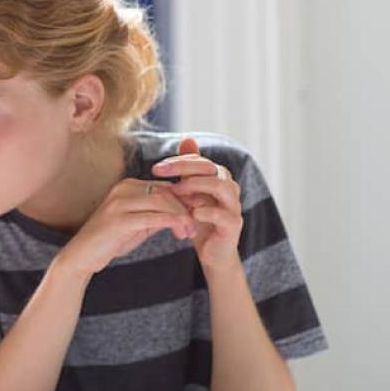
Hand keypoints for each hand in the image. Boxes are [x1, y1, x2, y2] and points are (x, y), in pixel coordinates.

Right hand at [56, 178, 196, 276]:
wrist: (83, 255)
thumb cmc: (111, 240)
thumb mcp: (138, 223)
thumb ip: (157, 214)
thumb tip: (185, 210)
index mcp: (128, 186)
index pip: (165, 187)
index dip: (185, 200)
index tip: (198, 215)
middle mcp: (123, 189)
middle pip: (166, 192)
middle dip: (186, 208)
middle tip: (196, 227)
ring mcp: (119, 203)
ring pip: (162, 202)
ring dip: (181, 217)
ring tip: (189, 233)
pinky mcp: (118, 220)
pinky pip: (152, 217)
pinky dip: (171, 223)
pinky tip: (180, 232)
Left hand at [152, 137, 243, 270]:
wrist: (213, 252)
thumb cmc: (199, 220)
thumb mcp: (189, 193)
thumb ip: (188, 169)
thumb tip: (186, 138)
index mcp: (218, 178)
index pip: (200, 160)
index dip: (178, 161)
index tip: (156, 168)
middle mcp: (229, 188)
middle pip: (210, 168)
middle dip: (183, 167)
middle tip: (159, 172)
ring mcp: (234, 206)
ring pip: (221, 186)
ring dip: (196, 186)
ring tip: (176, 190)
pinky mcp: (234, 225)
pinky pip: (223, 214)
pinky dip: (206, 212)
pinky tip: (190, 213)